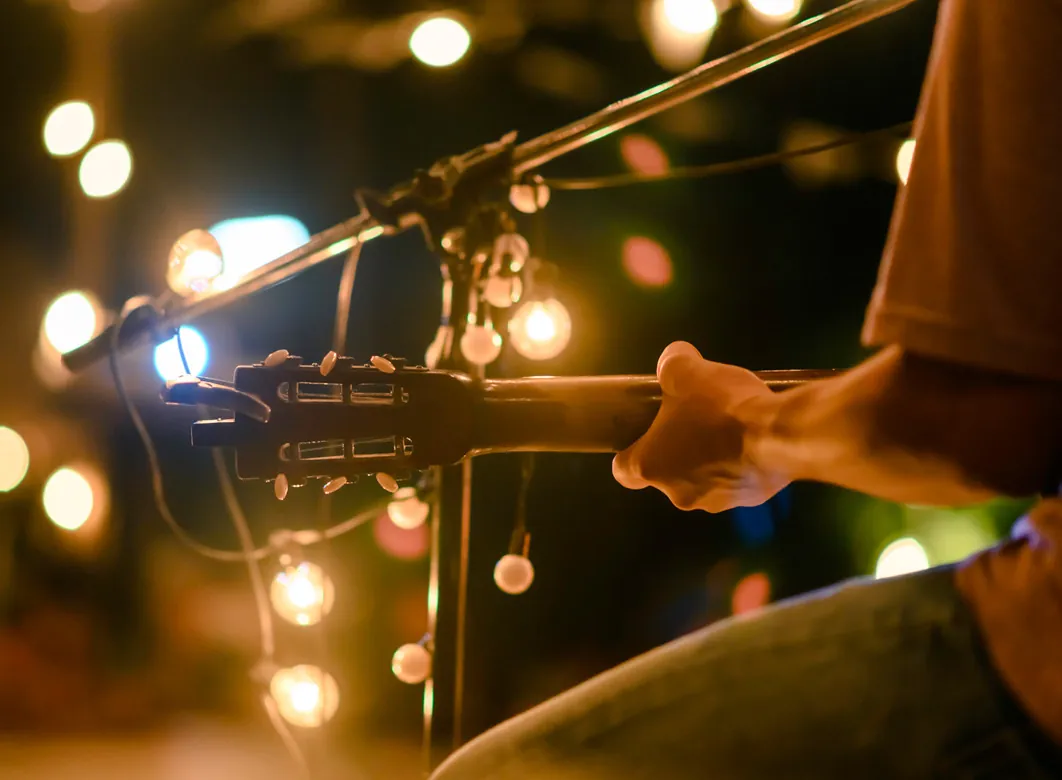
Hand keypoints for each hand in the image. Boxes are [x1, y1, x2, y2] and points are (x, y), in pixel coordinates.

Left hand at [612, 342, 789, 512]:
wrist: (779, 434)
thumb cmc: (720, 406)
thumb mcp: (685, 370)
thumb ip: (671, 364)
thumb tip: (672, 360)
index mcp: (651, 466)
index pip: (623, 470)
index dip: (629, 451)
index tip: (642, 435)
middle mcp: (678, 493)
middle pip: (667, 472)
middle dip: (677, 448)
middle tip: (694, 419)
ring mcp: (716, 501)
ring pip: (702, 478)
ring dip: (709, 457)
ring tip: (728, 426)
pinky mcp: (749, 500)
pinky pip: (735, 481)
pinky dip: (739, 463)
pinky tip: (752, 438)